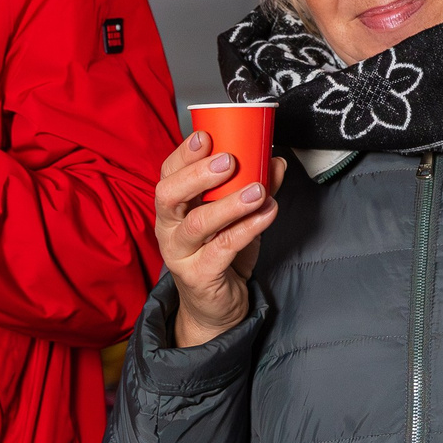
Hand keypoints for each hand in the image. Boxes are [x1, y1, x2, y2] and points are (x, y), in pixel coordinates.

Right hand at [153, 132, 285, 348]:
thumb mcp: (237, 217)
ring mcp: (180, 254)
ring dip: (230, 203)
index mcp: (173, 208)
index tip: (206, 136)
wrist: (215, 307)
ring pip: (197, 224)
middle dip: (198, 174)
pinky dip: (247, 230)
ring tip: (257, 191)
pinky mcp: (199, 276)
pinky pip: (222, 249)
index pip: (167, 174)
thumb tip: (274, 160)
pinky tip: (266, 215)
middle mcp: (168, 229)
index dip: (184, 154)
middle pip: (169, 195)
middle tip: (229, 161)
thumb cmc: (220, 254)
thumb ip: (253, 187)